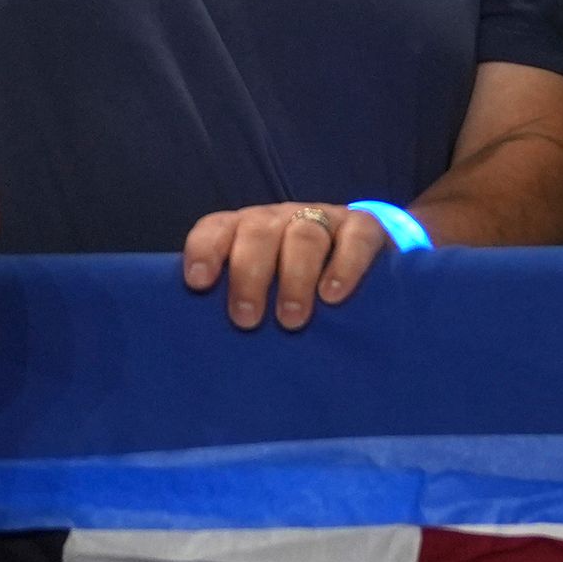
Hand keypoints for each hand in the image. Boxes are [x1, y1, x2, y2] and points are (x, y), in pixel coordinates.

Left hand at [183, 201, 394, 329]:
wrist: (361, 265)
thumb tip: (205, 343)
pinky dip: (344, 265)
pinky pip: (355, 238)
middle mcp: (280, 219)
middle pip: (258, 233)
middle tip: (246, 320)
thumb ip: (237, 303)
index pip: (217, 228)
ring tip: (291, 319)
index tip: (198, 283)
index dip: (205, 250)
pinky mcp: (364, 227)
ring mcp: (323, 218)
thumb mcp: (261, 292)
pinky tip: (332, 295)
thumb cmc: (292, 288)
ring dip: (295, 277)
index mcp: (245, 230)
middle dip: (249, 275)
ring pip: (304, 235)